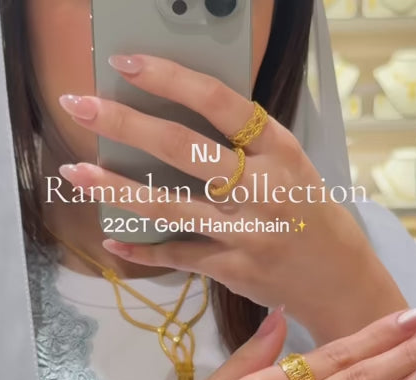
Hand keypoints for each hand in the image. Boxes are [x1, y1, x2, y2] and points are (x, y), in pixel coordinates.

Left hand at [57, 55, 373, 328]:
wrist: (340, 279)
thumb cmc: (311, 214)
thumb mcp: (291, 165)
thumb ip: (244, 145)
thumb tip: (179, 115)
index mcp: (279, 150)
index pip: (219, 102)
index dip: (169, 79)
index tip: (127, 63)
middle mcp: (261, 188)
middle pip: (181, 148)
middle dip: (123, 124)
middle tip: (79, 106)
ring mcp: (245, 232)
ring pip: (168, 205)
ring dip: (115, 188)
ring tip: (75, 172)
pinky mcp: (233, 269)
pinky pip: (178, 254)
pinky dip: (142, 250)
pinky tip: (111, 238)